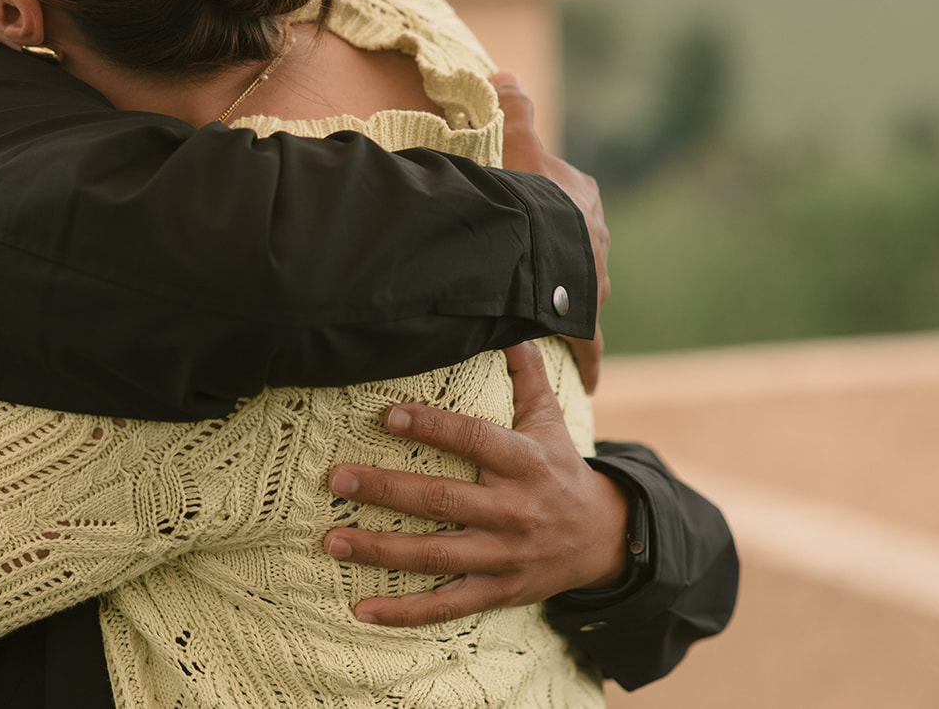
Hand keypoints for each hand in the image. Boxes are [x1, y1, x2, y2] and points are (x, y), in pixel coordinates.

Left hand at [322, 342, 629, 626]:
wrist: (606, 540)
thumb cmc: (562, 470)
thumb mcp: (551, 422)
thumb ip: (526, 376)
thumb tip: (511, 325)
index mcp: (525, 463)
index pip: (475, 441)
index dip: (434, 427)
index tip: (388, 415)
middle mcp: (514, 510)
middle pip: (443, 500)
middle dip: (387, 489)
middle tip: (336, 476)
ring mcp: (505, 555)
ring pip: (436, 555)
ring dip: (380, 549)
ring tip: (332, 539)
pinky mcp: (499, 591)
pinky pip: (447, 605)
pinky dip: (405, 613)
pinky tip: (361, 610)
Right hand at [490, 71, 607, 391]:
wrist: (540, 246)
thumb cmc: (525, 196)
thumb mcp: (515, 145)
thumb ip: (512, 109)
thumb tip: (505, 74)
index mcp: (582, 198)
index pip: (567, 199)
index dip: (544, 206)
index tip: (526, 217)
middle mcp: (597, 239)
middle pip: (576, 247)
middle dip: (560, 257)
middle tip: (532, 270)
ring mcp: (595, 280)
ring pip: (581, 290)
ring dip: (566, 300)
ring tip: (542, 316)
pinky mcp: (586, 318)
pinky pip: (586, 343)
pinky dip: (587, 361)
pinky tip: (588, 381)